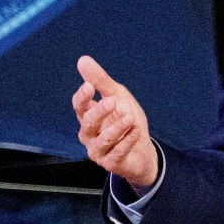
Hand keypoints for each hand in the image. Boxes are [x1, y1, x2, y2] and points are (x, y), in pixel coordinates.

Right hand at [73, 55, 158, 189]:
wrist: (144, 150)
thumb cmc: (127, 121)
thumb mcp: (118, 96)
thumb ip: (101, 81)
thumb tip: (83, 60)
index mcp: (89, 117)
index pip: (79, 107)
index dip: (82, 98)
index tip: (89, 86)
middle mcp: (90, 135)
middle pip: (88, 123)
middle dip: (99, 112)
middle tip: (113, 102)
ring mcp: (99, 151)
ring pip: (102, 140)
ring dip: (116, 128)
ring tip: (130, 117)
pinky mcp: (112, 163)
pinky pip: (117, 153)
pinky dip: (127, 141)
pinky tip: (136, 131)